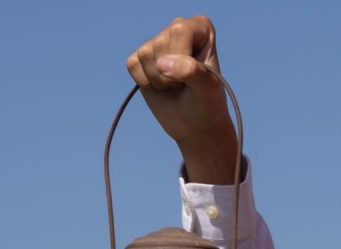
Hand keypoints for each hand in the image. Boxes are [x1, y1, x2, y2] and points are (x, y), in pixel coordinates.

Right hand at [126, 16, 237, 183]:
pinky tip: (161, 87)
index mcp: (201, 29)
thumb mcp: (208, 88)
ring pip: (144, 54)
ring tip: (176, 86)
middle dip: (171, 73)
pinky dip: (145, 82)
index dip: (183, 56)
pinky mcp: (140, 59)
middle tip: (186, 85)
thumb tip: (162, 64)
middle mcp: (178, 30)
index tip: (197, 75)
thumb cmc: (208, 104)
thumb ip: (191, 71)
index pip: (179, 30)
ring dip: (159, 80)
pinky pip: (132, 64)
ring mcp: (157, 43)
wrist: (197, 126)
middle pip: (159, 43)